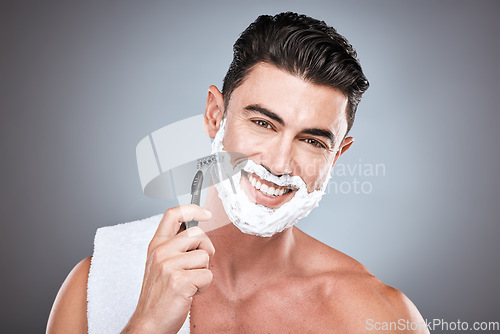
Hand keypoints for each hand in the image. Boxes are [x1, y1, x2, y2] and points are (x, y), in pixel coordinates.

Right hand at [122, 204, 214, 332]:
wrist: (149, 322)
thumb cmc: (159, 295)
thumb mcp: (160, 264)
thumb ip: (175, 246)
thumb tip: (198, 231)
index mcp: (156, 245)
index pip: (172, 214)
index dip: (192, 209)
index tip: (206, 213)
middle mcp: (160, 252)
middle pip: (198, 234)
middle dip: (206, 250)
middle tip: (197, 266)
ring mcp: (168, 266)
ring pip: (205, 256)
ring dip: (203, 272)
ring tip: (189, 283)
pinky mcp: (179, 281)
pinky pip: (207, 276)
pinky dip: (204, 287)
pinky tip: (190, 293)